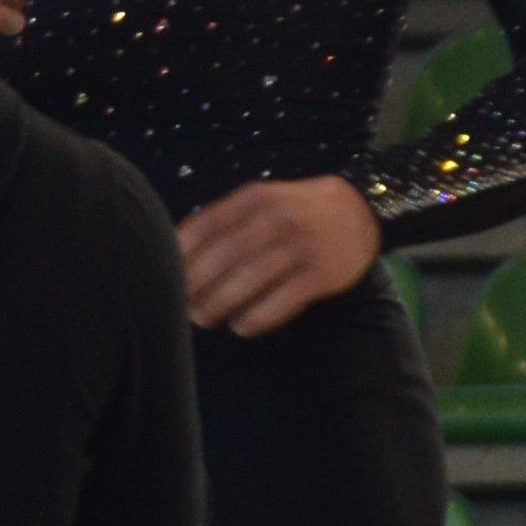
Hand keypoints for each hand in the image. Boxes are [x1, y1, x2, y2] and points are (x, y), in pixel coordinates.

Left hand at [178, 176, 385, 335]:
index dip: (179, 257)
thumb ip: (226, 221)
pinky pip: (280, 302)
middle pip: (222, 258)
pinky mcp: (321, 273)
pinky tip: (240, 327)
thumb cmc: (297, 213)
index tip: (164, 278)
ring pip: (247, 282)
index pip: (205, 227)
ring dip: (219, 306)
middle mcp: (276, 218)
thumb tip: (175, 254)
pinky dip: (255, 319)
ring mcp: (300, 246)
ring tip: (204, 320)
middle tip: (182, 308)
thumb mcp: (262, 201)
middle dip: (194, 288)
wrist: (362, 211)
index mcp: (254, 198)